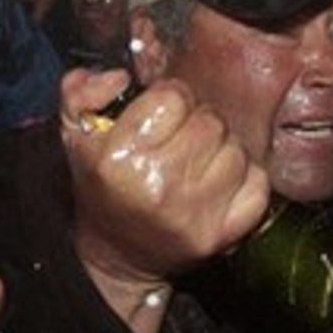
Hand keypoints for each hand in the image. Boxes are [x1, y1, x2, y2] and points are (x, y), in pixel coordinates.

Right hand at [62, 69, 270, 286]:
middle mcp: (158, 186)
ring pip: (236, 149)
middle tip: (180, 137)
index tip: (162, 111)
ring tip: (198, 161)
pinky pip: (258, 184)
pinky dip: (245, 178)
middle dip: (197, 122)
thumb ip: (81, 92)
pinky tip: (219, 182)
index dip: (170, 98)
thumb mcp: (75, 135)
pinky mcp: (222, 233)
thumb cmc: (101, 187)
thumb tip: (118, 78)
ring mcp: (194, 214)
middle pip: (209, 122)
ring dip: (221, 149)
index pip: (173, 98)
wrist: (117, 254)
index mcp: (120, 159)